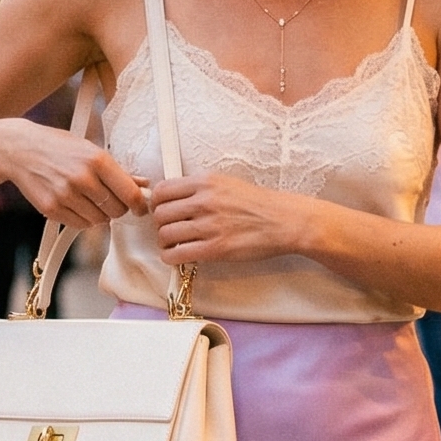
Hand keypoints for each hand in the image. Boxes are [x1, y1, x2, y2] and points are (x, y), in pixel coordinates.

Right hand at [8, 123, 146, 227]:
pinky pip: (80, 225)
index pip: (130, 194)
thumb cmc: (57, 147)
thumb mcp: (90, 150)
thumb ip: (117, 170)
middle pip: (117, 210)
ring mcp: (66, 195)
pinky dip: (82, 218)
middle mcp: (82, 178)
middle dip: (116, 207)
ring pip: (99, 221)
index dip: (139, 205)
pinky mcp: (52, 208)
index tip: (140, 208)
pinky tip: (75, 203)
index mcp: (97, 160)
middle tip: (108, 198)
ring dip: (99, 214)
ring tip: (87, 198)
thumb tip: (142, 184)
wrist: (20, 149)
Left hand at [148, 173, 304, 264]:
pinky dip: (171, 258)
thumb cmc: (258, 204)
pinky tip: (178, 256)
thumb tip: (174, 198)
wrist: (283, 221)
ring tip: (174, 244)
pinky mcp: (215, 249)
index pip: (162, 191)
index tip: (162, 210)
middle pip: (160, 214)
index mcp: (205, 182)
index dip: (157, 203)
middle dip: (161, 224)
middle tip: (169, 229)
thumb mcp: (226, 183)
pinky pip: (177, 254)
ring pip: (165, 235)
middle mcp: (204, 201)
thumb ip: (200, 189)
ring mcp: (209, 226)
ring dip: (166, 242)